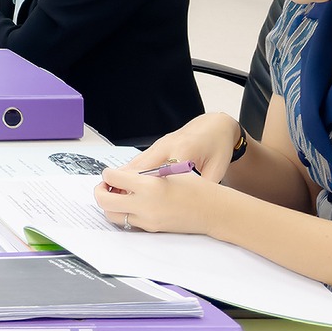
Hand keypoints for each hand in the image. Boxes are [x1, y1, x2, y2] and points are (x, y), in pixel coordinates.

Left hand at [92, 162, 220, 235]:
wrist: (213, 211)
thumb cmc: (196, 188)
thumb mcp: (166, 172)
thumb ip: (141, 174)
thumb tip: (121, 175)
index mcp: (149, 186)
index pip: (112, 178)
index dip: (108, 173)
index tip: (110, 172)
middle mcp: (145, 205)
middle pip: (104, 201)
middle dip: (100, 191)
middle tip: (105, 185)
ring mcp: (147, 220)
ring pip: (112, 215)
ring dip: (109, 204)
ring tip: (117, 195)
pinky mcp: (152, 229)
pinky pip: (128, 222)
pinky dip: (123, 212)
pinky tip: (131, 203)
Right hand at [111, 112, 243, 186]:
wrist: (214, 126)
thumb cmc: (217, 147)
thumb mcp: (218, 168)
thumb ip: (205, 186)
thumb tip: (194, 204)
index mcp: (184, 150)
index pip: (162, 169)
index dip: (149, 186)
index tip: (139, 199)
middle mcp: (167, 145)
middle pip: (142, 165)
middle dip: (127, 182)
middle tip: (117, 199)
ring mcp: (159, 145)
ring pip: (136, 162)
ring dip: (124, 177)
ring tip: (113, 193)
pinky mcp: (156, 147)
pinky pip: (139, 160)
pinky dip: (129, 172)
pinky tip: (122, 183)